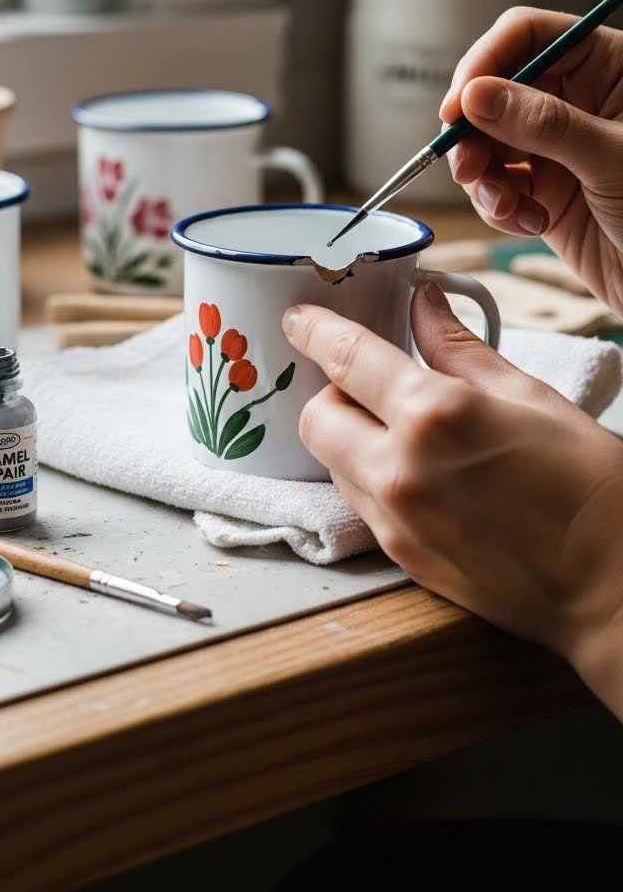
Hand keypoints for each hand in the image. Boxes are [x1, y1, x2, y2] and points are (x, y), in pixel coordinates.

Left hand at [283, 285, 622, 719]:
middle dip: (333, 391)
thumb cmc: (591, 486)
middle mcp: (400, 470)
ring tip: (403, 432)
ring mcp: (396, 522)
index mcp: (435, 416)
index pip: (346, 358)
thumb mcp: (530, 397)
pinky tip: (420, 475)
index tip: (299, 319)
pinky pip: (361, 504)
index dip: (314, 331)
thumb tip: (424, 304)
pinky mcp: (402, 559)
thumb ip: (461, 348)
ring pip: (333, 463)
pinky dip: (372, 479)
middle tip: (372, 384)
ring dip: (351, 438)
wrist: (613, 588)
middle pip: (317, 416)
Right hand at [440, 5, 622, 314]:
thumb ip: (545, 124)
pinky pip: (497, 186)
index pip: (529, 35)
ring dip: (483, 175)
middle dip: (474, 130)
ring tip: (504, 203)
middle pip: (496, 89)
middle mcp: (578, 101)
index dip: (487, 62)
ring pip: (488, 141)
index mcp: (608, 67)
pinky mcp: (545, 191)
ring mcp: (558, 147)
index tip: (460, 104)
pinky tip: (527, 221)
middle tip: (467, 165)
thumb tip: (479, 96)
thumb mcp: (613, 159)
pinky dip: (498, 206)